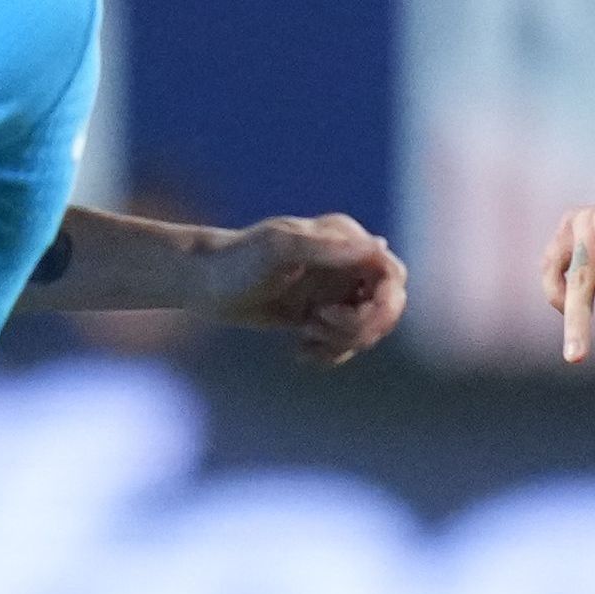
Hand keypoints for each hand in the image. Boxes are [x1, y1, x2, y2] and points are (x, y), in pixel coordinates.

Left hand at [202, 214, 405, 361]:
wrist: (202, 284)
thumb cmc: (237, 261)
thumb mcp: (281, 250)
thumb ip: (330, 248)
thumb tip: (381, 246)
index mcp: (344, 239)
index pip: (392, 275)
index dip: (381, 304)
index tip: (342, 318)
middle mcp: (346, 262)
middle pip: (387, 306)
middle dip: (360, 327)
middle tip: (318, 327)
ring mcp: (335, 290)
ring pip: (368, 329)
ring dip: (342, 342)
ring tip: (304, 336)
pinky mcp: (321, 314)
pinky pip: (346, 343)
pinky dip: (330, 354)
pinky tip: (300, 352)